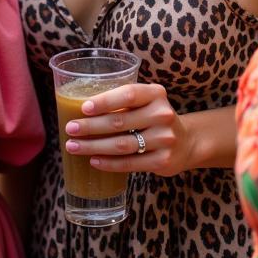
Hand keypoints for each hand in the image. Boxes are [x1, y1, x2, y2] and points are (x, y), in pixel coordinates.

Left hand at [62, 82, 192, 177]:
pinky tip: (93, 161)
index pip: (128, 94)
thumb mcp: (146, 102)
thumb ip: (123, 102)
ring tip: (74, 146)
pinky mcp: (163, 161)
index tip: (83, 107)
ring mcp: (164, 139)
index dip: (105, 101)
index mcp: (156, 94)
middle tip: (70, 129)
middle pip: (120, 122)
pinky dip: (109, 163)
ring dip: (94, 146)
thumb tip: (78, 107)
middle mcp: (162, 114)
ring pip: (122, 145)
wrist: (187, 142)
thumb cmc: (153, 118)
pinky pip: (130, 164)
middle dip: (90, 126)